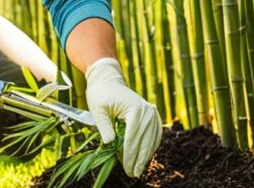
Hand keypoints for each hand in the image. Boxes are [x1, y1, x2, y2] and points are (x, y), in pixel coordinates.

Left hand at [84, 57, 162, 176]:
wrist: (108, 80)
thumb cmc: (101, 94)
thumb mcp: (98, 110)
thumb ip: (104, 126)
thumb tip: (110, 143)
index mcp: (135, 109)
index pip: (133, 138)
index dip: (130, 155)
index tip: (126, 168)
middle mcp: (147, 110)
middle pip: (145, 140)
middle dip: (139, 159)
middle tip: (133, 174)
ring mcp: (151, 111)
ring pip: (153, 138)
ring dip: (146, 155)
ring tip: (139, 169)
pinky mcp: (151, 113)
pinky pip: (155, 133)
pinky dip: (151, 145)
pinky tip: (146, 156)